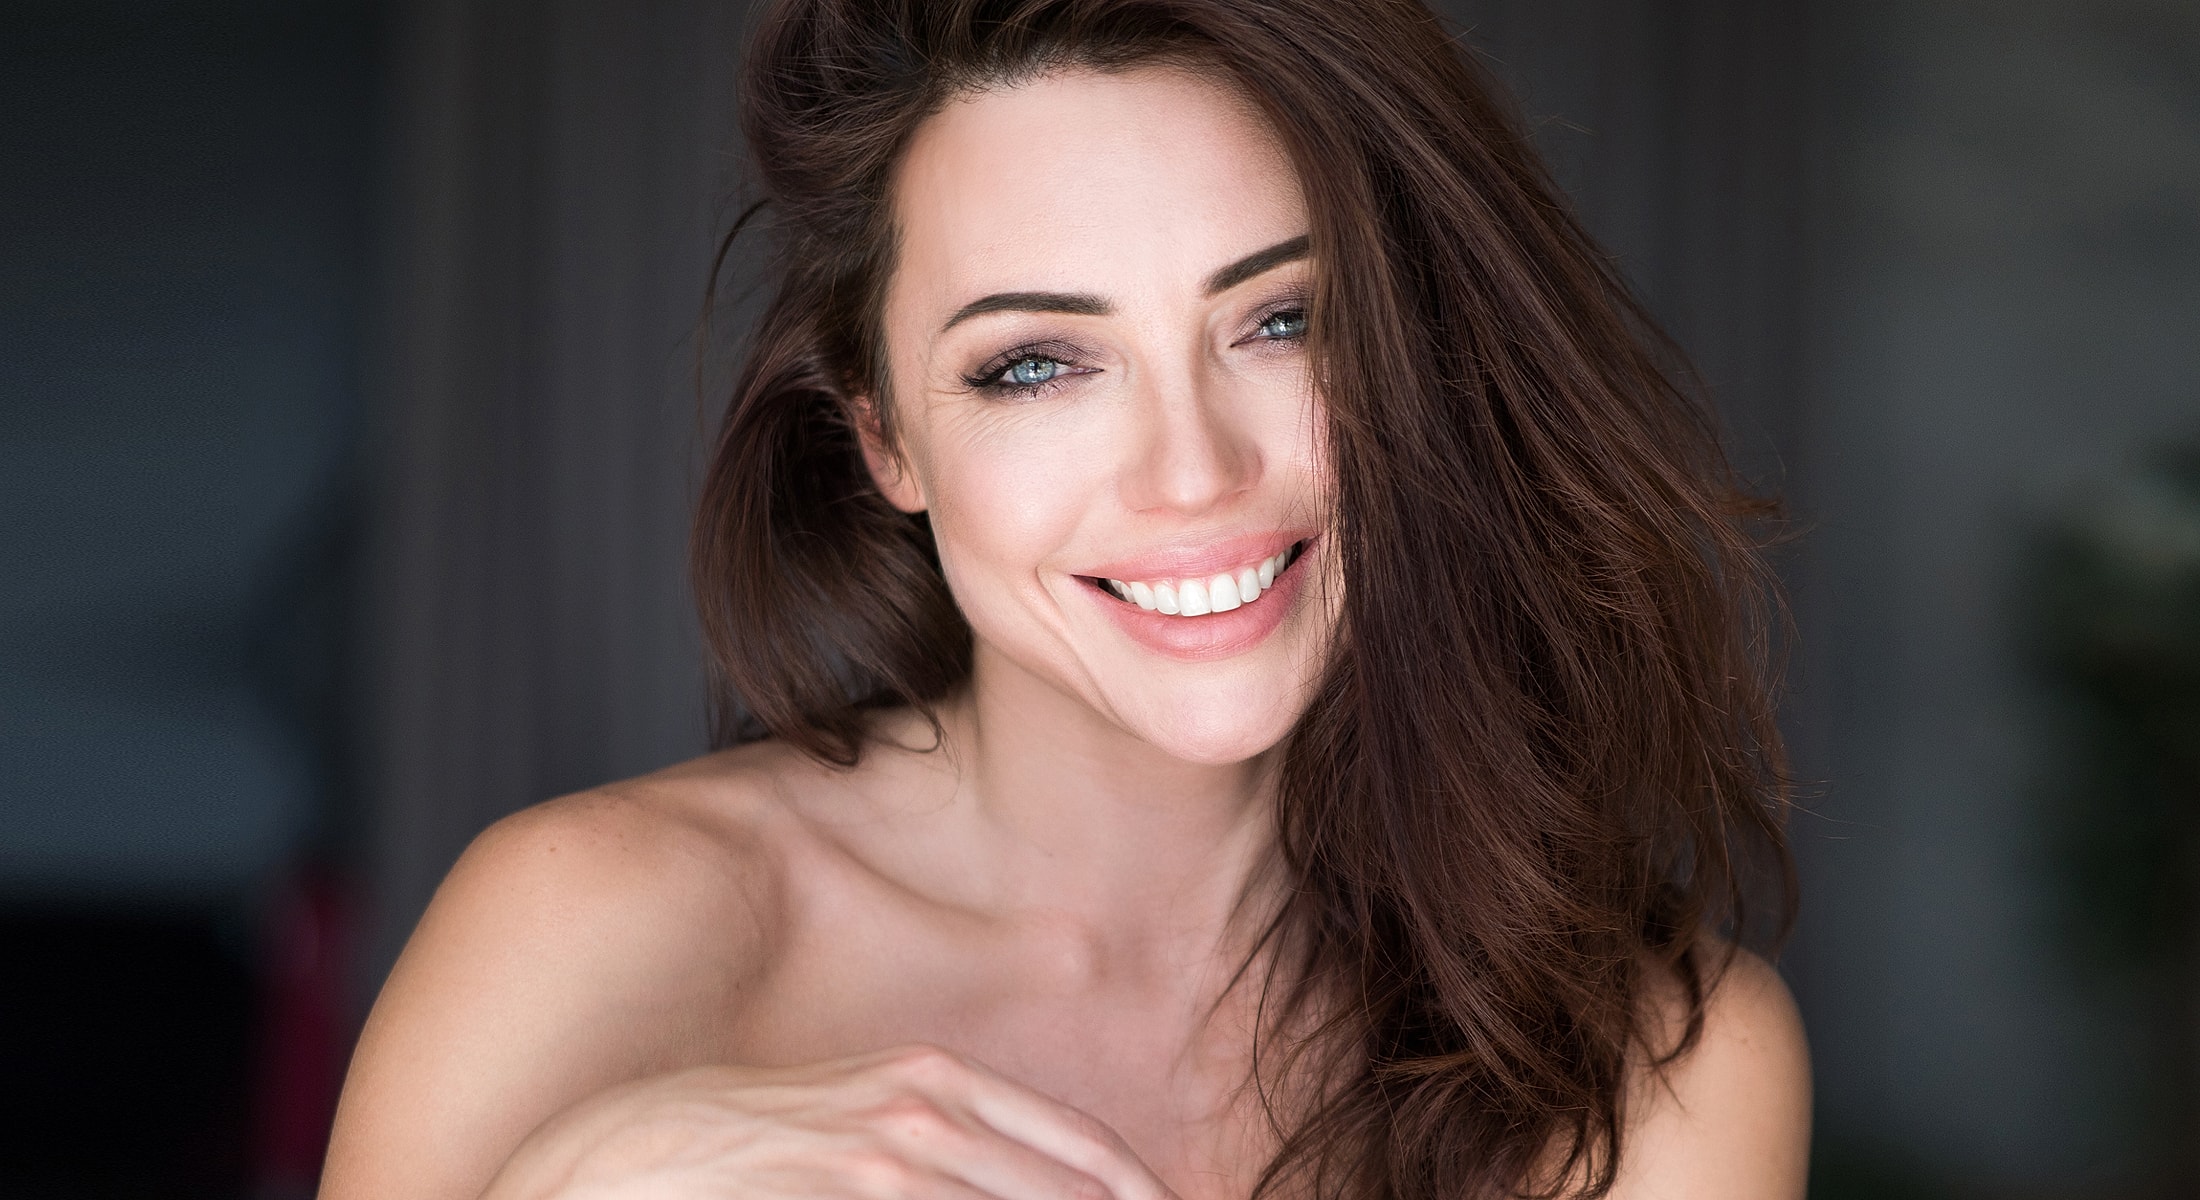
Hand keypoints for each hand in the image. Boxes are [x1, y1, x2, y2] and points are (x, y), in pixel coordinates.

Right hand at [478, 1044, 1182, 1199]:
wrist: (601, 1160)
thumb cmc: (722, 1144)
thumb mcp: (843, 1122)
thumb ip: (933, 1152)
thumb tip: (991, 1179)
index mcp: (933, 1082)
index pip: (1084, 1154)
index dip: (1142, 1197)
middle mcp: (923, 1112)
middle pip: (1075, 1193)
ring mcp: (885, 1161)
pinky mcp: (843, 1189)